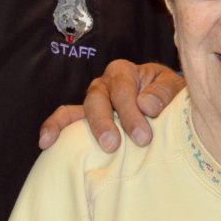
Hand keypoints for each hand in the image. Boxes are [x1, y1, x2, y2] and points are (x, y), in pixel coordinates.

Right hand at [38, 60, 184, 151]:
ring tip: (90, 149)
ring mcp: (93, 101)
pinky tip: (46, 142)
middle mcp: (104, 84)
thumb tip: (146, 106)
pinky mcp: (85, 118)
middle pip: (98, 98)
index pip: (122, 89)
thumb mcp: (173, 88)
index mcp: (125, 72)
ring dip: (86, 129)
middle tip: (113, 145)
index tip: (143, 136)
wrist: (165, 102)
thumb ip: (163, 93)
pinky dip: (54, 127)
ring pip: (81, 109)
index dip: (130, 112)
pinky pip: (65, 119)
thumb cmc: (167, 94)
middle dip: (105, 122)